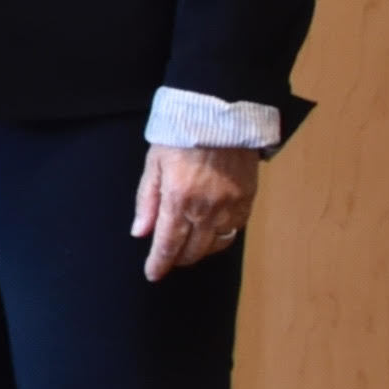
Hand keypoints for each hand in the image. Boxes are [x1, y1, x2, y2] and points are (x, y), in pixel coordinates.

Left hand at [133, 140, 259, 279]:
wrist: (222, 114)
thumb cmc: (181, 135)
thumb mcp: (154, 163)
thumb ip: (147, 200)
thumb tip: (140, 232)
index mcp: (178, 198)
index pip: (168, 243)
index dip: (159, 263)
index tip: (153, 275)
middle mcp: (206, 208)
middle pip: (193, 250)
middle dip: (178, 258)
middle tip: (168, 258)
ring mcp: (230, 206)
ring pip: (215, 245)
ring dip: (200, 250)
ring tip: (188, 247)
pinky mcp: (247, 200)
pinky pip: (234, 230)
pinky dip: (221, 237)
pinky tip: (211, 232)